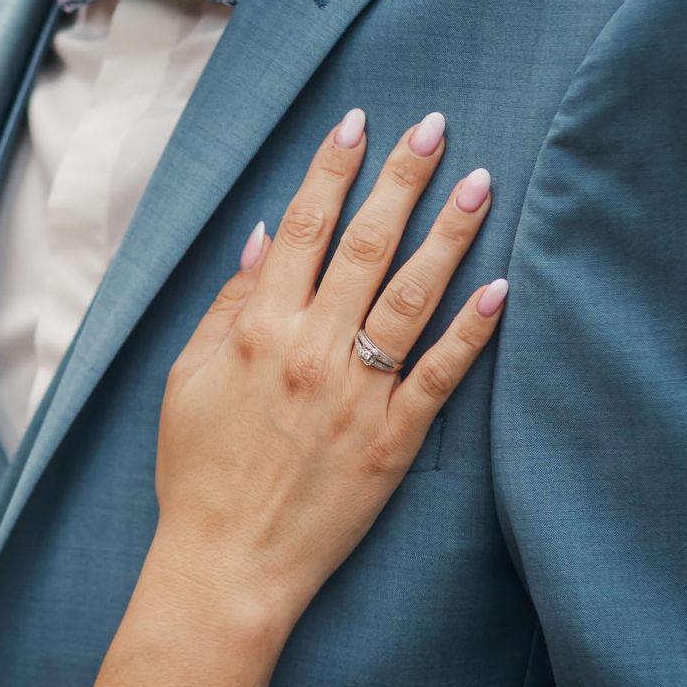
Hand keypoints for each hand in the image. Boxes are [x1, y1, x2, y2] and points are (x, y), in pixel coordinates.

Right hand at [155, 107, 505, 642]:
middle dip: (401, 178)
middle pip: (365, 244)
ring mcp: (356, 394)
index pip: (303, 227)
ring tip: (479, 183)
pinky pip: (440, 374)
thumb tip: (262, 240)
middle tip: (435, 128)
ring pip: (411, 295)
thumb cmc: (198, 473)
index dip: (332, 169)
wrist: (224, 564)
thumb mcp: (186, 380)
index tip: (358, 122)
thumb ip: (226, 306)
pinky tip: (500, 287)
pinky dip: (472, 329)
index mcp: (256, 329)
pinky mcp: (391, 440)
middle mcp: (310, 349)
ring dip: (449, 233)